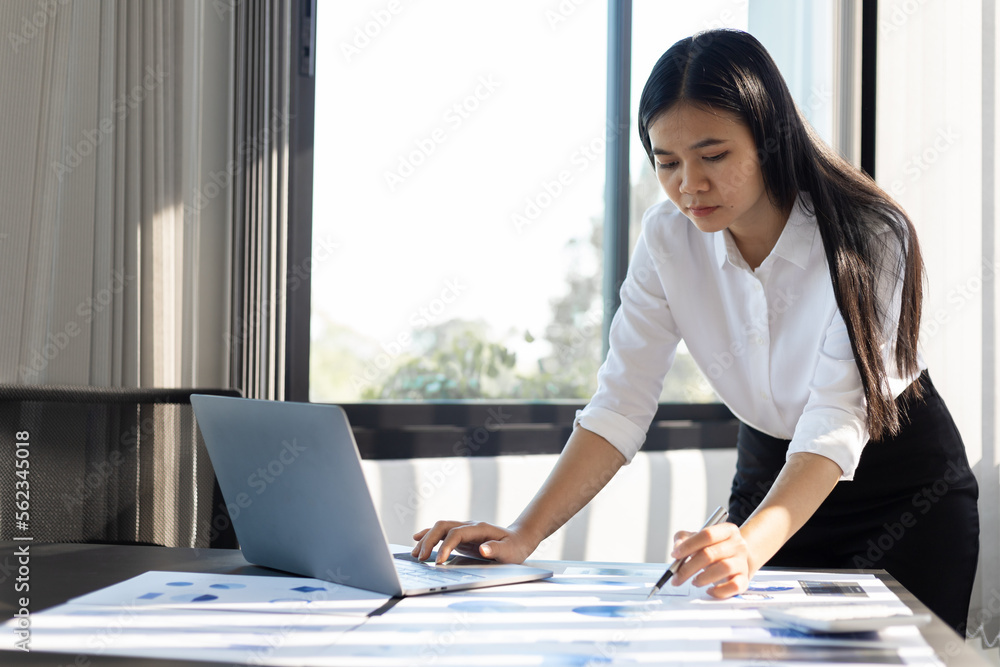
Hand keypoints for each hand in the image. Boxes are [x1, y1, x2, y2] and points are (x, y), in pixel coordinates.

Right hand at [411, 520, 537, 563]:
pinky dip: (428, 536)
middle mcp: (469, 526)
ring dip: (426, 539)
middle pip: (443, 526)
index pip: (456, 533)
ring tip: (414, 554)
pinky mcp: (460, 537)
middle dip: (429, 540)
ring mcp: (463, 530)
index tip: (438, 561)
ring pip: (439, 528)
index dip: (445, 546)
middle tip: (420, 558)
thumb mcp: (510, 551)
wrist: (518, 539)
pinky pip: (441, 533)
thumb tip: (483, 549)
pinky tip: (417, 540)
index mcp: (479, 529)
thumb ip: (496, 549)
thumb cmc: (514, 547)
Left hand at [669, 522, 750, 598]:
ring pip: (723, 568)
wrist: (736, 560)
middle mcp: (737, 544)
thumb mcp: (698, 538)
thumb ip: (684, 539)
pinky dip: (720, 591)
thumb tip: (677, 548)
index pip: (707, 534)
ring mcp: (742, 562)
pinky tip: (709, 590)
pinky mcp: (744, 579)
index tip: (675, 555)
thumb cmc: (714, 548)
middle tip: (676, 577)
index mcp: (727, 530)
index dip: (689, 545)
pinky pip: (734, 586)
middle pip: (711, 554)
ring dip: (703, 578)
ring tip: (694, 582)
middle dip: (689, 567)